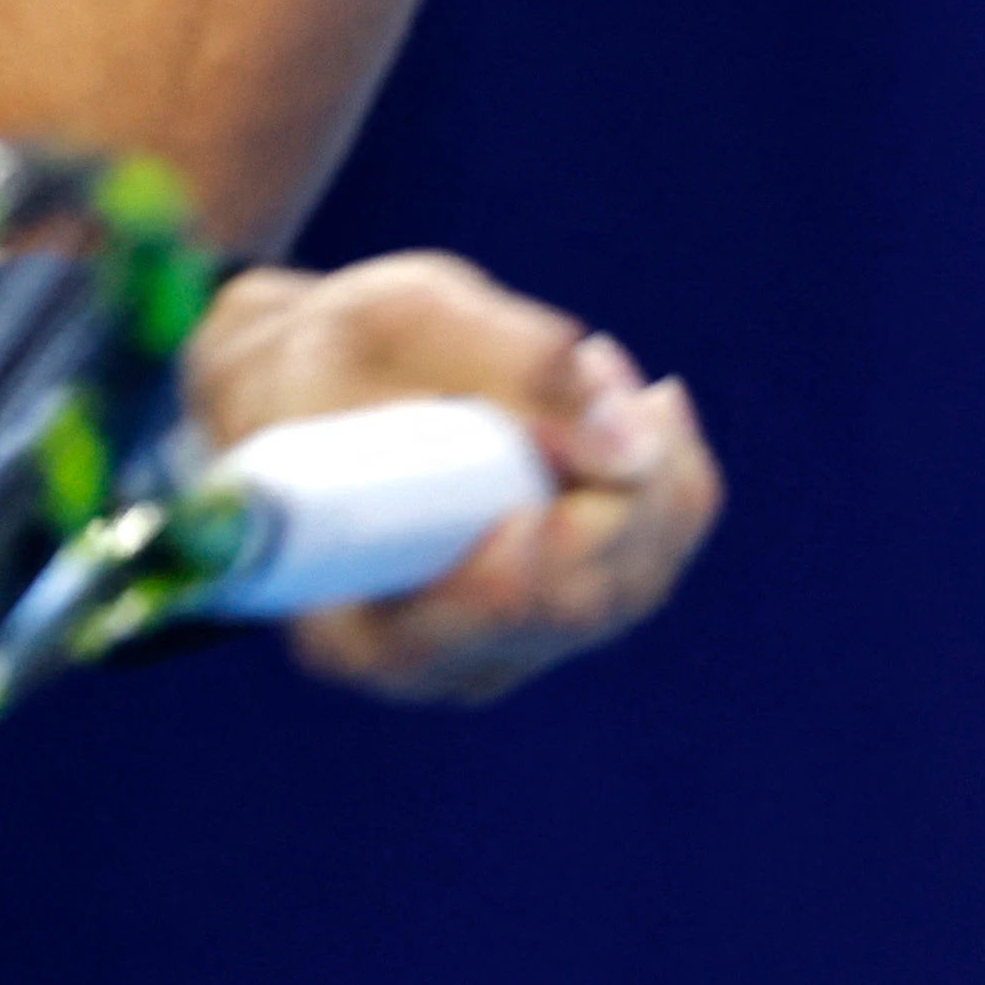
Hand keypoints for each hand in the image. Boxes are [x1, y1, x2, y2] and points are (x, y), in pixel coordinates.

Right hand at [179, 255, 717, 702]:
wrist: (318, 380)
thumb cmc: (337, 352)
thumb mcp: (398, 321)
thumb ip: (512, 365)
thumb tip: (631, 440)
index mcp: (355, 628)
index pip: (492, 618)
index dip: (548, 545)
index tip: (553, 441)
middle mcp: (439, 663)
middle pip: (585, 602)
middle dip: (620, 474)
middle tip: (594, 364)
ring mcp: (508, 648)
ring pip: (638, 580)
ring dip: (649, 462)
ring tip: (598, 369)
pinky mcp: (559, 615)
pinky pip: (653, 558)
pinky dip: (665, 473)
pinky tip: (638, 405)